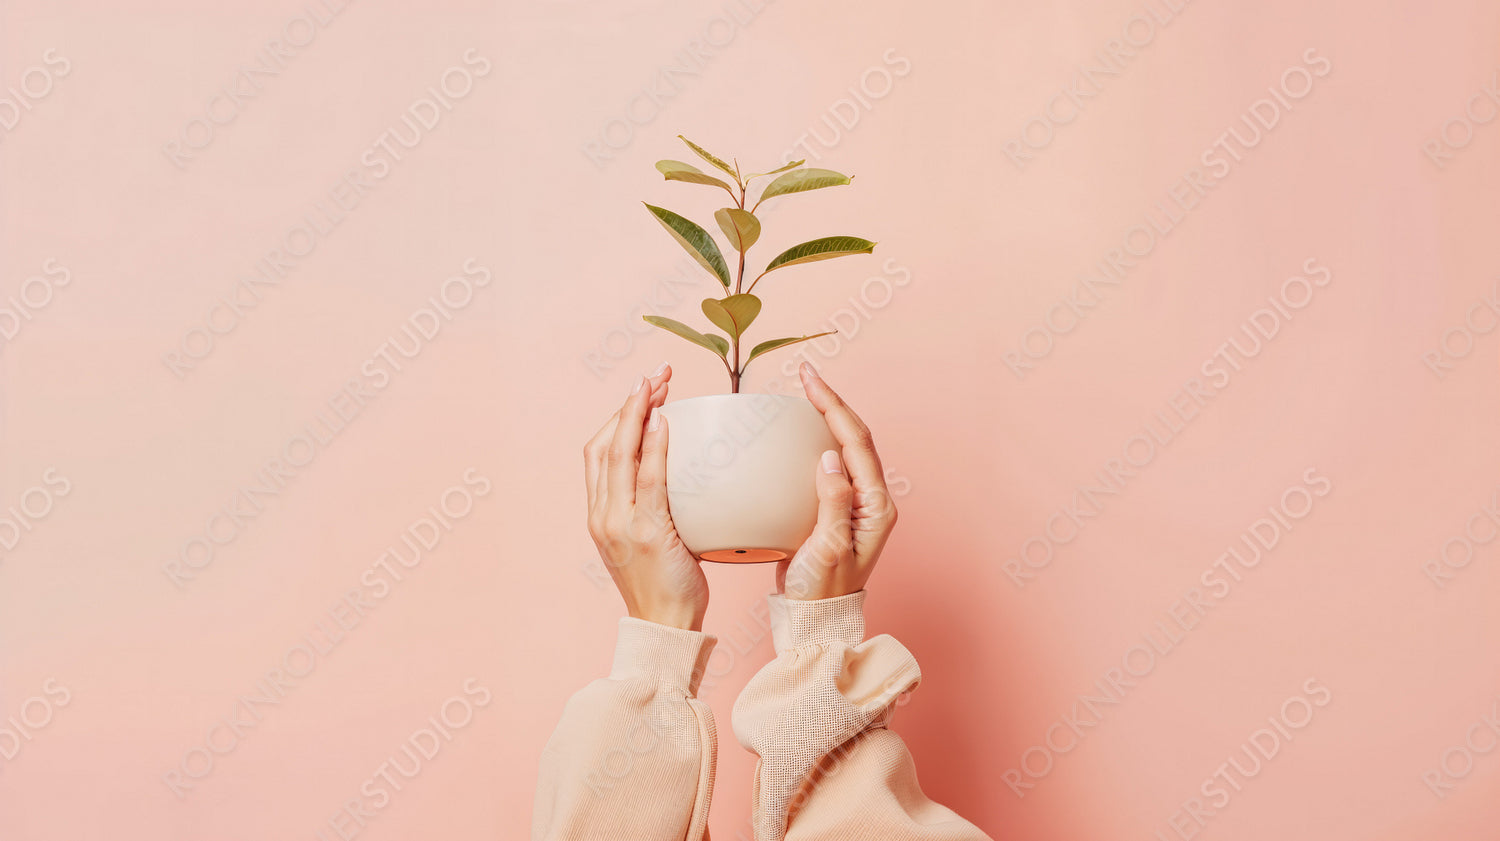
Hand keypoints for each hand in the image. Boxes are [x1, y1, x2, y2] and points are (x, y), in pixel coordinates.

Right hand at [584, 363, 708, 630]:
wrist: (663, 627)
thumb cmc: (666, 587)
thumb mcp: (651, 540)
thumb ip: (655, 507)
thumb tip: (683, 475)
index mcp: (599, 514)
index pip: (598, 452)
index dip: (618, 416)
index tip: (642, 392)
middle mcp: (602, 514)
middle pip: (604, 444)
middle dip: (628, 404)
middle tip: (653, 375)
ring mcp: (618, 523)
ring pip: (619, 454)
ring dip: (637, 412)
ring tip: (657, 384)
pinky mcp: (644, 532)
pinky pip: (648, 480)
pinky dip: (653, 446)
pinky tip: (665, 420)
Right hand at [777, 362, 898, 600]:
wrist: (816, 619)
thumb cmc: (821, 591)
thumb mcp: (826, 549)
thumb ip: (833, 503)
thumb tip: (829, 457)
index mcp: (875, 505)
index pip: (856, 441)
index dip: (834, 406)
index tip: (809, 381)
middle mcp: (870, 500)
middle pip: (854, 437)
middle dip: (831, 402)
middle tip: (804, 374)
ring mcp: (855, 504)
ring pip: (844, 447)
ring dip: (826, 417)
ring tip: (803, 394)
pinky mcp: (836, 509)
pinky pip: (829, 464)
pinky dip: (814, 441)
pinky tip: (795, 435)